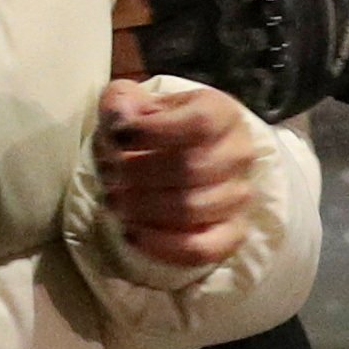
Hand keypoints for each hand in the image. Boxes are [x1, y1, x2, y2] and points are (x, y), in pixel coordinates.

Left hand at [96, 78, 256, 268]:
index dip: (155, 132)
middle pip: (192, 169)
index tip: (118, 136)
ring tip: (112, 200)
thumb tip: (122, 116)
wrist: (170, 157)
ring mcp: (240, 195)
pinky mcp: (232, 233)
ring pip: (193, 209)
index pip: (200, 123)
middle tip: (108, 174)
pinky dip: (163, 246)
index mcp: (221, 112)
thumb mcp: (130, 102)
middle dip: (139, 173)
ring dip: (143, 207)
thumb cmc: (149, 128)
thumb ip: (120, 99)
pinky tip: (131, 233)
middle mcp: (238, 153)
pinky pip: (203, 249)